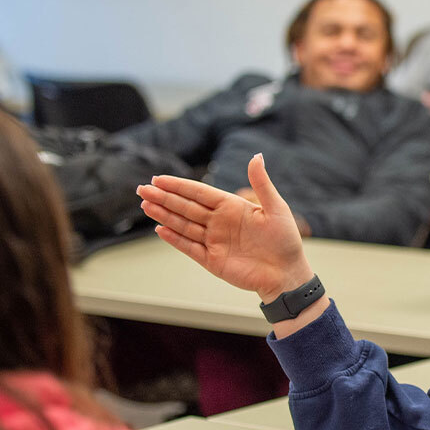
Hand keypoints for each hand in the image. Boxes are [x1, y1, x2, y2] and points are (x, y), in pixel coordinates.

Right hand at [136, 154, 311, 302]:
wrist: (287, 274)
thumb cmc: (285, 240)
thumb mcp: (276, 208)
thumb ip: (261, 183)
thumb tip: (256, 156)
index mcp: (232, 207)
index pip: (199, 193)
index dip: (179, 186)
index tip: (158, 178)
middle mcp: (219, 222)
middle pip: (186, 207)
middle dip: (164, 197)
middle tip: (142, 189)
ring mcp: (214, 241)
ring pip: (183, 225)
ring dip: (164, 215)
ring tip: (145, 205)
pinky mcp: (212, 260)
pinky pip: (189, 247)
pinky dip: (174, 239)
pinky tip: (160, 229)